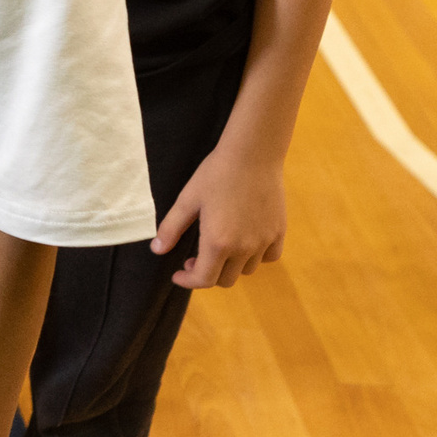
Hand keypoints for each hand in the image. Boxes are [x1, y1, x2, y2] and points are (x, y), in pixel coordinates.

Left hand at [150, 143, 286, 288]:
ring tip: (219, 247)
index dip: (188, 281)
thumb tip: (157, 250)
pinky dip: (255, 257)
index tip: (178, 274)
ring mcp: (264, 241)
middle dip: (206, 274)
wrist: (253, 155)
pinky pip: (268, 257)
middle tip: (194, 258)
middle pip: (225, 279)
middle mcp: (244, 248)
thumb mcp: (187, 200)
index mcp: (217, 243)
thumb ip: (171, 228)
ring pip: (246, 270)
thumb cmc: (215, 174)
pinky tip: (244, 242)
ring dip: (230, 266)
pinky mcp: (279, 232)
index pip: (204, 280)